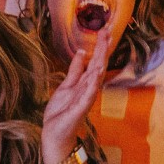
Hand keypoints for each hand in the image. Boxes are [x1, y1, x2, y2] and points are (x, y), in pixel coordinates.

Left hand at [42, 29, 110, 162]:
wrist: (55, 133)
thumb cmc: (61, 111)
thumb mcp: (66, 85)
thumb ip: (75, 69)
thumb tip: (82, 51)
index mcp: (85, 82)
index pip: (95, 61)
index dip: (100, 46)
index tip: (105, 30)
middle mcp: (88, 88)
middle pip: (98, 65)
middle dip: (102, 49)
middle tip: (107, 32)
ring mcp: (85, 99)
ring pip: (95, 79)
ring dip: (100, 64)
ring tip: (104, 48)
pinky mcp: (79, 109)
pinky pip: (87, 97)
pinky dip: (92, 87)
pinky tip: (96, 78)